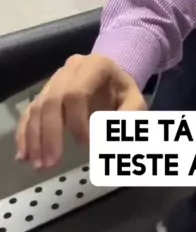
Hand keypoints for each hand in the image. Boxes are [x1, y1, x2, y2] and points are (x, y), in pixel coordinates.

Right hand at [15, 54, 145, 169]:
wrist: (110, 76)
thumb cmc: (121, 90)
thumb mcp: (135, 100)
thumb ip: (129, 117)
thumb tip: (112, 141)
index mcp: (94, 66)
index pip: (77, 92)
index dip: (77, 121)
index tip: (86, 144)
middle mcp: (70, 70)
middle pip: (52, 100)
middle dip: (51, 134)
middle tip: (52, 163)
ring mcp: (54, 80)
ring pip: (38, 107)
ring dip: (35, 138)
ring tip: (39, 165)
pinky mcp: (44, 93)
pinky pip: (29, 112)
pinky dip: (25, 134)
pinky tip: (24, 155)